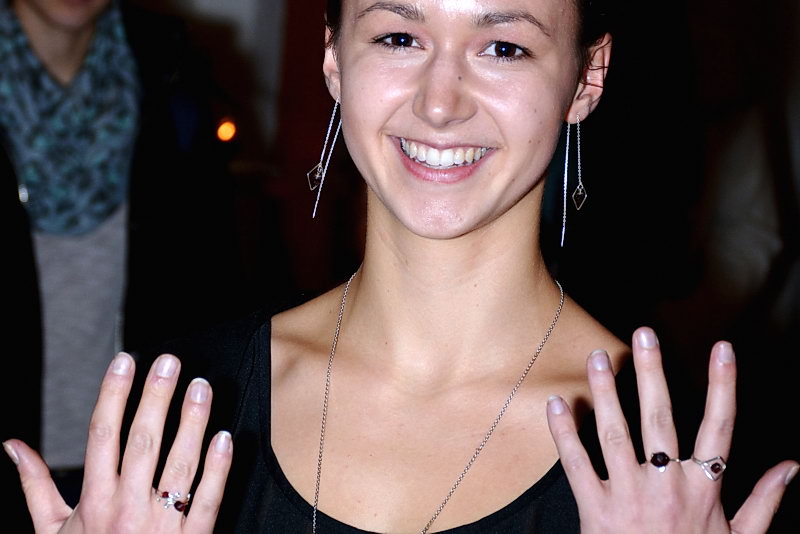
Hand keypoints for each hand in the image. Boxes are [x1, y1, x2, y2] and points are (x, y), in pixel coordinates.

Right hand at [3, 353, 232, 532]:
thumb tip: (13, 446)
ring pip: (178, 465)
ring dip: (191, 422)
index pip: (102, 435)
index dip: (113, 395)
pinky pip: (207, 499)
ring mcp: (160, 525)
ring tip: (201, 387)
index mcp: (93, 501)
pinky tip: (224, 437)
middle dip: (155, 398)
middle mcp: (125, 509)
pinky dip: (218, 468)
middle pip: (142, 442)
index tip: (125, 362)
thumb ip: (36, 485)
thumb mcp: (52, 529)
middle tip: (168, 362)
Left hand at [546, 327, 797, 533]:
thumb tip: (793, 467)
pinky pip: (577, 464)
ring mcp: (630, 495)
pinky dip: (564, 433)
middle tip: (645, 334)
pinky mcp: (596, 509)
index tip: (723, 349)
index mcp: (704, 488)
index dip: (723, 386)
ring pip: (616, 433)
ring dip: (606, 392)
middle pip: (661, 419)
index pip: (720, 427)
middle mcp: (667, 485)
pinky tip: (556, 404)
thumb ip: (764, 500)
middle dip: (654, 373)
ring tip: (598, 357)